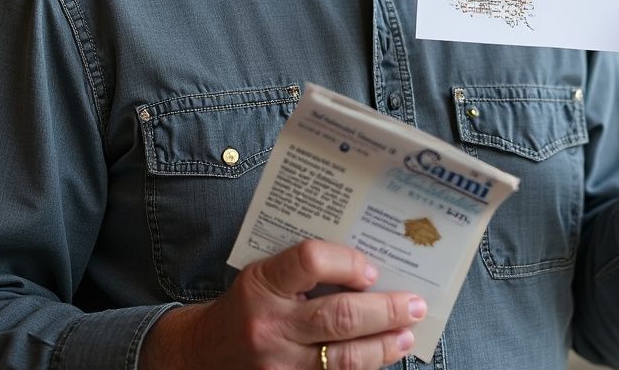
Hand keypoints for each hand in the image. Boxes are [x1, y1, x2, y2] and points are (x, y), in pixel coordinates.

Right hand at [139, 240, 424, 369]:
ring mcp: (278, 364)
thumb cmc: (246, 304)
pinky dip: (363, 367)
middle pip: (338, 317)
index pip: (309, 260)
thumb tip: (366, 264)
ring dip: (383, 346)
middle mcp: (269, 325)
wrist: (203, 353)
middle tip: (415, 304)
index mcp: (262, 283)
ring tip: (407, 333)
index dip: (346, 262)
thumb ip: (304, 268)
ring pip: (343, 358)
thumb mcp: (264, 273)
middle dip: (384, 310)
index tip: (372, 268)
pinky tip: (384, 355)